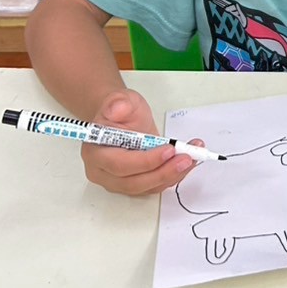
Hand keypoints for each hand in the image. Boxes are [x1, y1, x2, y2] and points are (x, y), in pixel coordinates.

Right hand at [81, 90, 202, 195]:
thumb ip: (119, 103)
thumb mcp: (121, 100)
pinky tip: (188, 163)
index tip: (169, 149)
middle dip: (162, 172)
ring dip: (172, 175)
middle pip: (133, 182)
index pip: (119, 164)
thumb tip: (117, 109)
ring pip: (147, 187)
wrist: (122, 120)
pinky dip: (173, 176)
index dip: (145, 161)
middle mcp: (103, 173)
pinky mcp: (134, 184)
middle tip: (185, 158)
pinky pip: (155, 186)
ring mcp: (118, 182)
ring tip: (192, 158)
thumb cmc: (120, 111)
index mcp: (94, 153)